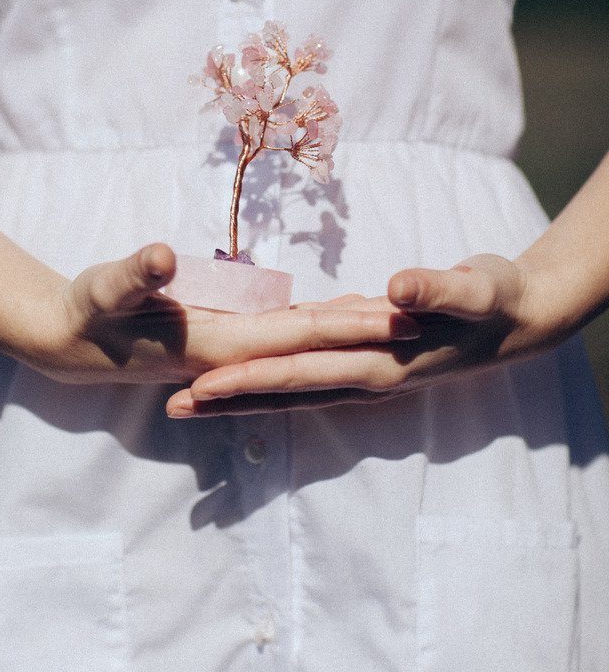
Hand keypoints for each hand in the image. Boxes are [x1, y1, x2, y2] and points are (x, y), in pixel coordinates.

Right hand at [28, 243, 421, 385]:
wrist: (66, 345)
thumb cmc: (85, 309)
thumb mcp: (103, 287)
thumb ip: (133, 275)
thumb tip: (160, 257)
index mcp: (217, 346)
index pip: (299, 334)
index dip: (350, 322)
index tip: (400, 314)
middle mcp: (235, 356)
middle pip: (317, 344)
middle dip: (369, 333)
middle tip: (430, 318)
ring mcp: (232, 353)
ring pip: (307, 345)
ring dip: (351, 335)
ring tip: (401, 319)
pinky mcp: (225, 343)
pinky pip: (285, 338)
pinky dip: (319, 328)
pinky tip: (340, 312)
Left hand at [166, 253, 568, 415]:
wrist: (521, 317)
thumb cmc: (498, 299)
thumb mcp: (475, 289)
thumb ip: (436, 291)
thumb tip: (396, 290)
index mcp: (381, 361)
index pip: (302, 372)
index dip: (251, 379)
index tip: (201, 386)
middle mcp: (366, 377)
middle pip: (284, 391)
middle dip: (229, 399)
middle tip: (173, 407)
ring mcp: (365, 373)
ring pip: (292, 389)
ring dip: (244, 395)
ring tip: (194, 400)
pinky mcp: (367, 360)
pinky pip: (311, 374)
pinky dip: (275, 377)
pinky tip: (249, 372)